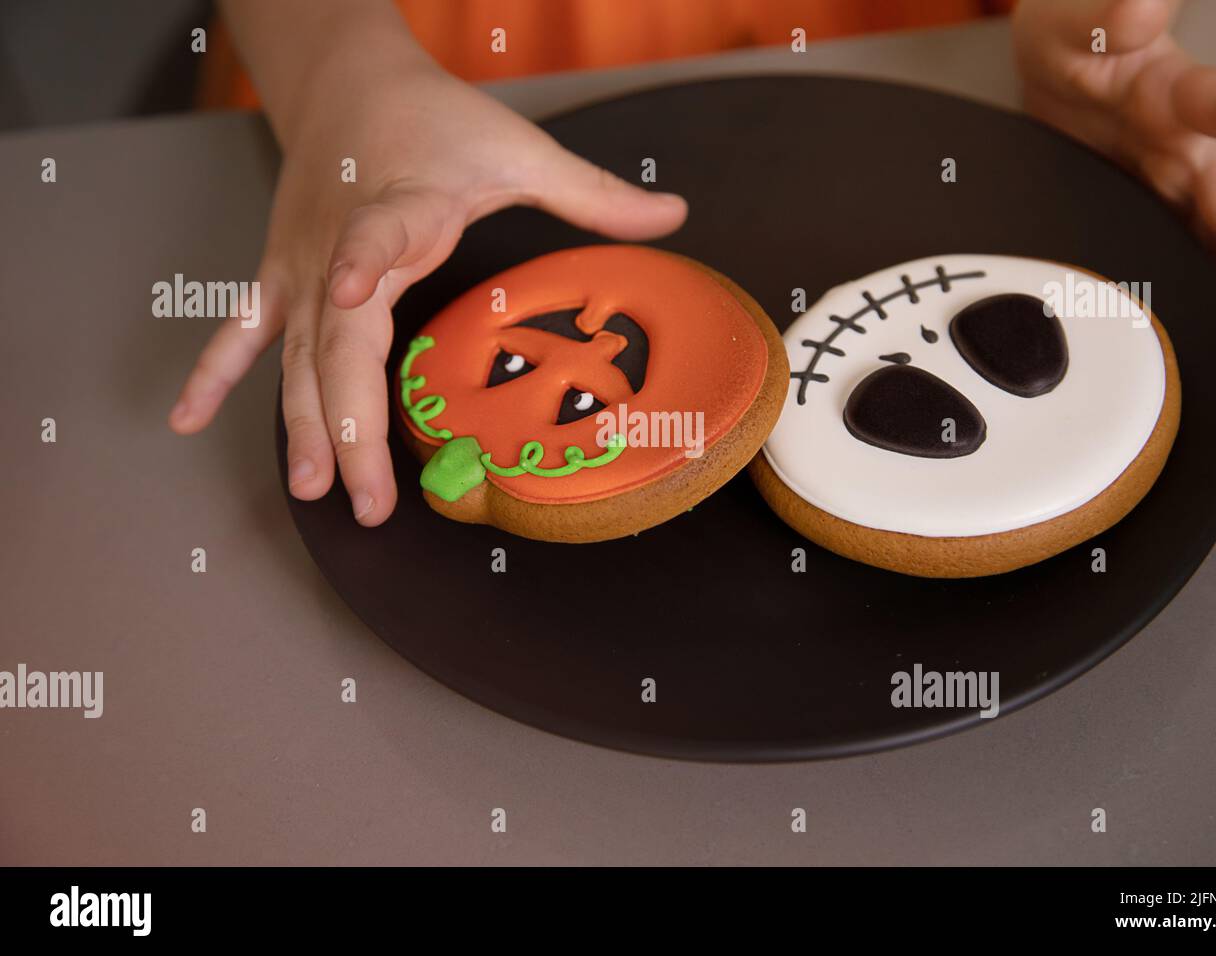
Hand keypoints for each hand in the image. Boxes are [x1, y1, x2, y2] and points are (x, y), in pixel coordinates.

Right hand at [169, 61, 685, 524]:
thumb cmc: (434, 119)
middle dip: (349, 422)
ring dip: (304, 424)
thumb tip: (675, 214)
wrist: (348, 81)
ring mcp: (301, 266)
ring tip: (316, 489)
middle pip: (339, 341)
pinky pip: (243, 330)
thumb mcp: (519, 149)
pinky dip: (217, 374)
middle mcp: (339, 244)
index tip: (349, 288)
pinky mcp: (281, 274)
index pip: (378, 236)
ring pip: (297, 356)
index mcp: (402, 207)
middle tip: (367, 497)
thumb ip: (593, 193)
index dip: (362, 261)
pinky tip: (189, 420)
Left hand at [1012, 0, 1215, 357]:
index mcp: (1175, 87)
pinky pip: (1187, 249)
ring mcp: (1171, 174)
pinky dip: (1212, 287)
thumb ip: (1111, 11)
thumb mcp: (1077, 15)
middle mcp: (1185, 137)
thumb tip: (1141, 6)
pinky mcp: (1148, 203)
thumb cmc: (1072, 28)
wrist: (1052, 54)